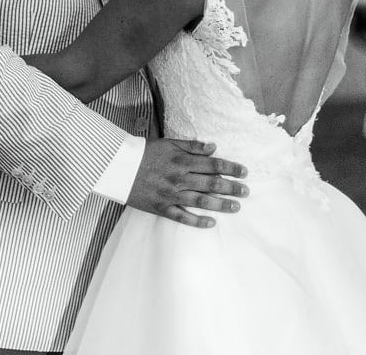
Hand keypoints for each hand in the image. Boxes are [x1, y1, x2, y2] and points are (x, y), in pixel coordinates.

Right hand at [127, 139, 247, 228]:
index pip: (212, 165)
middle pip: (211, 184)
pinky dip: (197, 221)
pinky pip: (182, 217)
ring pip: (201, 201)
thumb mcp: (169, 143)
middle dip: (231, 188)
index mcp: (181, 161)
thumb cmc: (145, 152)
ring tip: (236, 207)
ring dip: (221, 205)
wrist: (119, 167)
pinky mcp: (161, 207)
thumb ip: (191, 146)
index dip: (230, 168)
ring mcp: (170, 194)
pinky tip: (211, 223)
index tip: (244, 172)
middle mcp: (179, 178)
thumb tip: (213, 147)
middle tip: (246, 191)